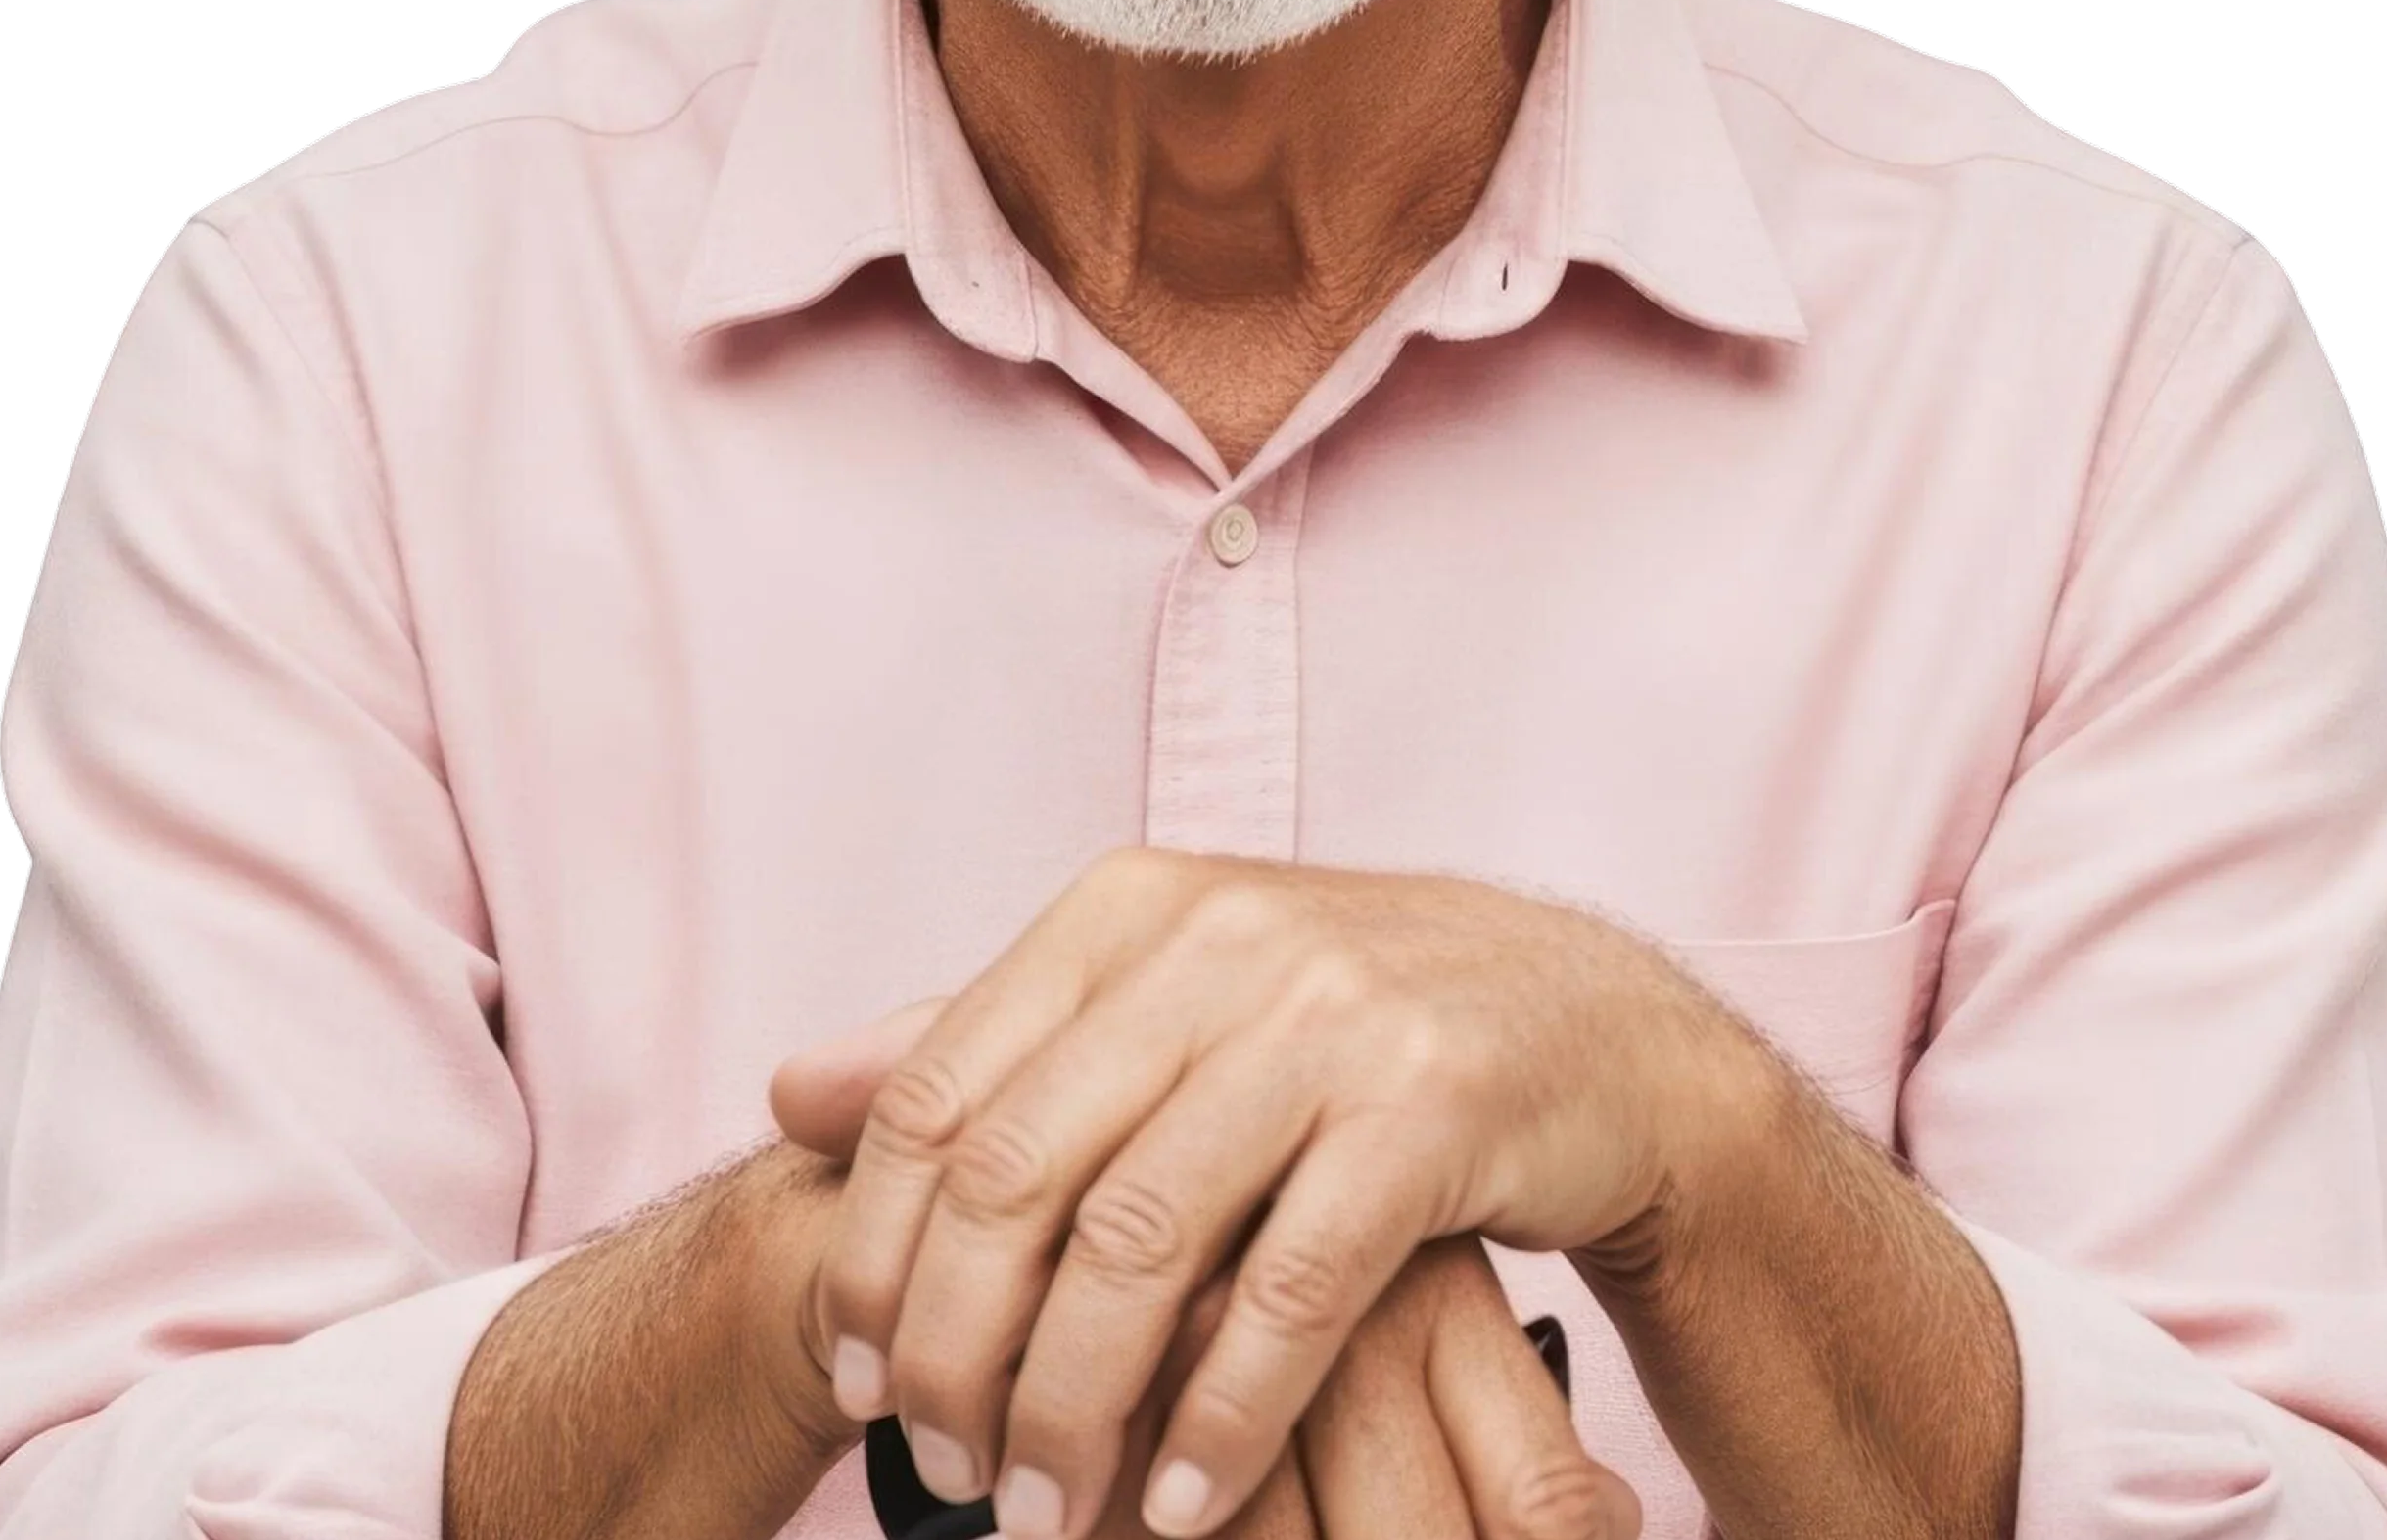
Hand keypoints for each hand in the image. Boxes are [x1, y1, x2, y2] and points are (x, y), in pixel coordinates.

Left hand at [790, 1023, 1634, 1539]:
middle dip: (957, 1352)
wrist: (1592, 1026)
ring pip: (1140, 1242)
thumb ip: (986, 1045)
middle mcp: (1218, 941)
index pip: (937, 1094)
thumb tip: (794, 1091)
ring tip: (1045, 1514)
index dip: (873, 1253)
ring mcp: (1330, 1016)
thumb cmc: (1347, 1028)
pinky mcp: (1432, 1106)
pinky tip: (1180, 1501)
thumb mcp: (1163, 1001)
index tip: (855, 1379)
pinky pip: (1291, 1290)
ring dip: (1075, 1409)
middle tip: (944, 1472)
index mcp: (1127, 907)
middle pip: (1018, 1176)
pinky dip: (1221, 1418)